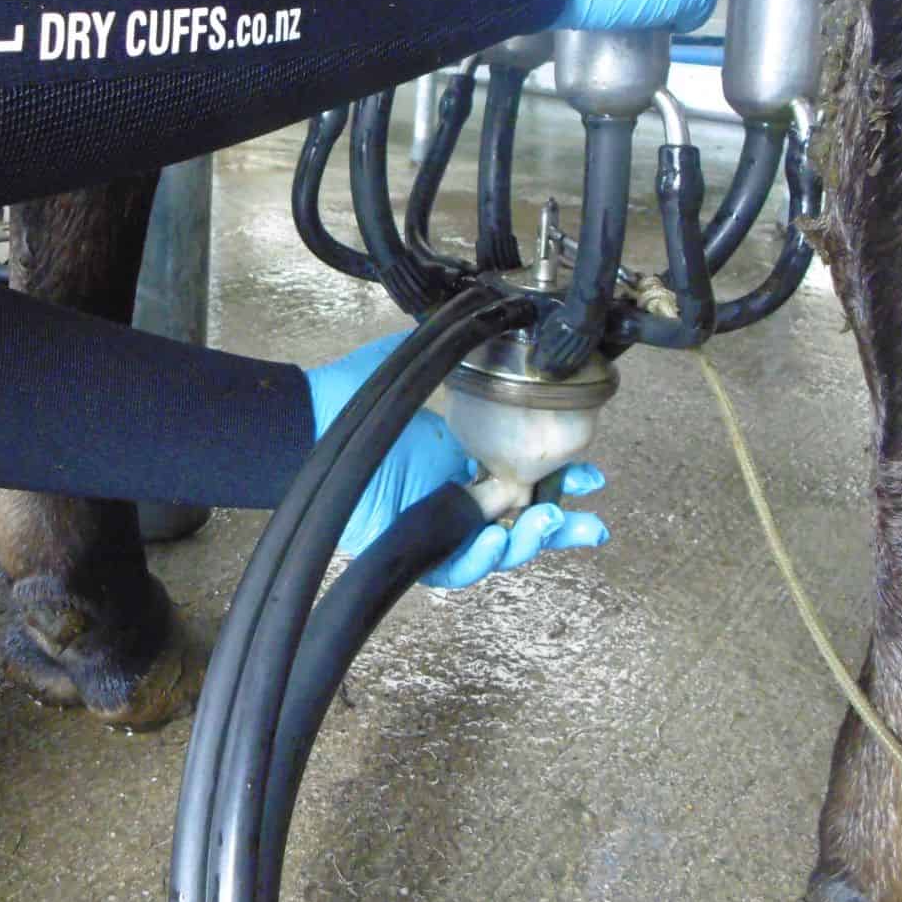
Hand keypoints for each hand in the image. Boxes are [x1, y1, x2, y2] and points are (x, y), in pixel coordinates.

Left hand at [303, 333, 607, 588]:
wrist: (310, 423)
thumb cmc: (352, 395)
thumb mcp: (418, 368)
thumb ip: (458, 357)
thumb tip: (497, 333)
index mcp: (462, 454)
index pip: (523, 476)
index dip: (559, 480)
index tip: (590, 475)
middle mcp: (453, 491)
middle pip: (519, 522)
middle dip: (560, 527)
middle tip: (591, 524)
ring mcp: (432, 521)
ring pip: (494, 549)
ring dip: (526, 542)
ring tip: (545, 524)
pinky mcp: (407, 547)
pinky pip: (450, 568)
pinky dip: (476, 560)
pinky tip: (492, 539)